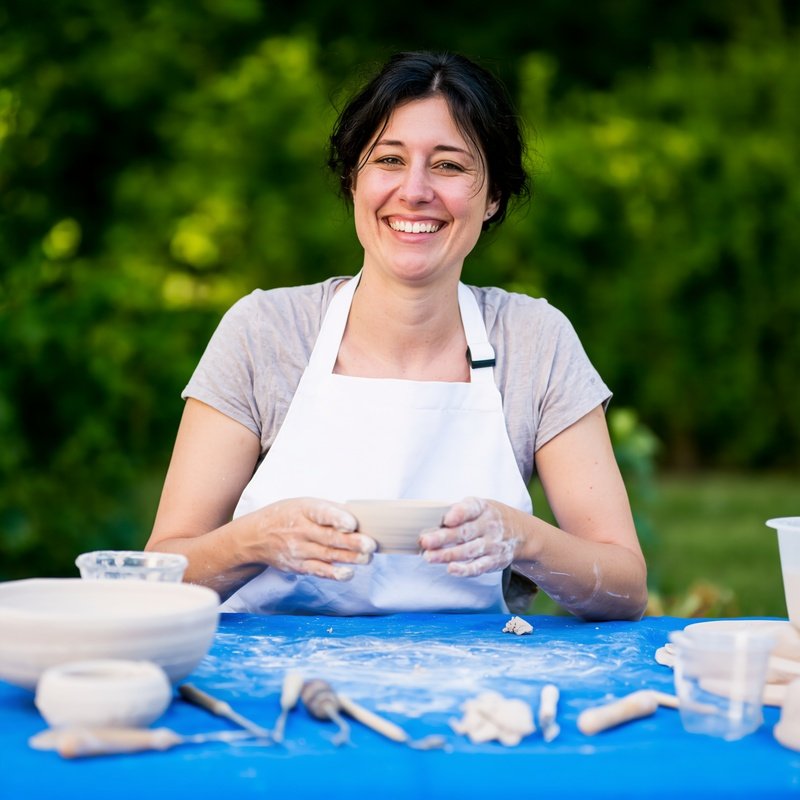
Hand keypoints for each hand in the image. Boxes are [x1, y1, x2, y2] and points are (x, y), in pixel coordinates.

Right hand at [254, 498, 375, 580]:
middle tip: (370, 544)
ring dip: (350, 558)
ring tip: (367, 558)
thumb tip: (360, 515)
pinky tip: (348, 573)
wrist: (256, 537)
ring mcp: (299, 550)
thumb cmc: (287, 516)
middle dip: (351, 542)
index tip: (352, 524)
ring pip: (328, 556)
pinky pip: (319, 571)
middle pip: (329, 538)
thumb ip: (330, 509)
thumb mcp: (304, 504)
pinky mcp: (299, 566)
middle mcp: (301, 531)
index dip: (337, 518)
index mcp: (304, 510)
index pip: (322, 513)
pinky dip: (334, 573)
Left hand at [418, 497, 518, 576]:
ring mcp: (492, 544)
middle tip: (425, 541)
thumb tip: (430, 520)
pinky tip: (451, 569)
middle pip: (464, 532)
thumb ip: (458, 512)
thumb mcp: (480, 506)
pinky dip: (465, 570)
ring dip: (447, 555)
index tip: (446, 519)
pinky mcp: (494, 561)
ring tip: (429, 557)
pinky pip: (479, 567)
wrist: (522, 534)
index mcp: (483, 508)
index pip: (471, 509)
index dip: (458, 513)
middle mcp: (489, 526)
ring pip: (468, 551)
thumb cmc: (490, 518)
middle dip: (443, 537)